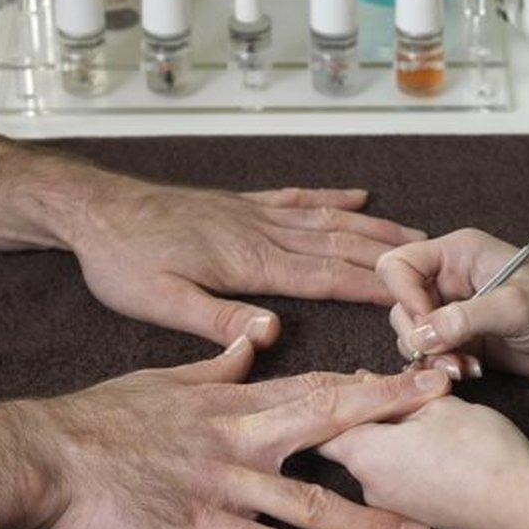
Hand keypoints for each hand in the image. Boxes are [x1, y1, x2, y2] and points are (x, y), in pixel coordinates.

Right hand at [30, 337, 449, 528]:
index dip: (375, 382)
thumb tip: (255, 339)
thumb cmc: (109, 416)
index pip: (319, 385)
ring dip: (367, 521)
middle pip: (330, 425)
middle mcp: (242, 439)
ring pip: (309, 505)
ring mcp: (224, 487)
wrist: (52, 454)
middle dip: (391, 418)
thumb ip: (220, 360)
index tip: (423, 375)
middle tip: (448, 414)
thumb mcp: (169, 376)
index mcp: (237, 401)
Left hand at [72, 179, 426, 347]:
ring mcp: (254, 213)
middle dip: (388, 255)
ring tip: (412, 232)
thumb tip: (272, 333)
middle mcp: (262, 233)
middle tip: (433, 260)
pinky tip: (355, 194)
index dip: (371, 288)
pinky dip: (330, 195)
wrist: (95, 209)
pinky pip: (296, 197)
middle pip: (339, 244)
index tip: (412, 295)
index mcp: (250, 263)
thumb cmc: (123, 260)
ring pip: (327, 219)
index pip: (325, 277)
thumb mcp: (160, 302)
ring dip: (372, 226)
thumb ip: (217, 318)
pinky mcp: (241, 203)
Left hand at [321, 396, 528, 528]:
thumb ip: (401, 392)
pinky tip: (431, 440)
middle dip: (369, 412)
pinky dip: (405, 455)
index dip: (344, 392)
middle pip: (349, 439)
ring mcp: (390, 503)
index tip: (364, 374)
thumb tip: (377, 382)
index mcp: (365, 453)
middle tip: (396, 387)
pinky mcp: (413, 512)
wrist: (521, 508)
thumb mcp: (440, 404)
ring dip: (389, 434)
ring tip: (421, 411)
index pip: (328, 418)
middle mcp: (368, 484)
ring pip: (375, 458)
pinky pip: (395, 476)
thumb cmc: (482, 454)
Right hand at [377, 228, 528, 379]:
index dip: (404, 296)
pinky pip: (430, 355)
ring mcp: (454, 311)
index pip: (398, 266)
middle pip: (398, 304)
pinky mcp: (462, 340)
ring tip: (464, 367)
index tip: (427, 325)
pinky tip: (472, 373)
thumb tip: (419, 335)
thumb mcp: (517, 308)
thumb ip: (465, 318)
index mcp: (458, 254)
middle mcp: (449, 280)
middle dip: (419, 336)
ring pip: (411, 334)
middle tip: (450, 355)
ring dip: (431, 357)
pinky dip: (442, 368)